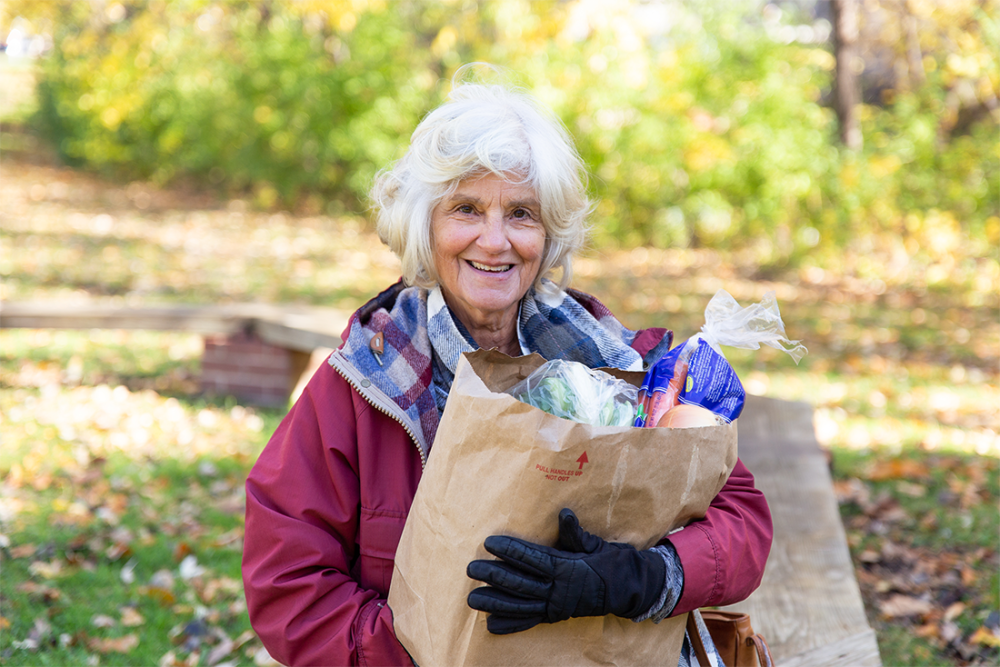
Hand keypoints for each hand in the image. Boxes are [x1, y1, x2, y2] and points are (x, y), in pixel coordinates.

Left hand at [467, 508, 665, 633]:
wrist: (628, 590)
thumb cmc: (609, 562)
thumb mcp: (594, 545)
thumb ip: (575, 533)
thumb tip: (564, 514)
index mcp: (566, 567)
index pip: (532, 558)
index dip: (510, 550)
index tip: (489, 543)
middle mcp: (558, 589)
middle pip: (520, 582)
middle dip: (494, 575)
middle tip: (471, 568)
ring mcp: (556, 606)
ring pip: (520, 605)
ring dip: (495, 603)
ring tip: (473, 599)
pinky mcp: (556, 616)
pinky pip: (530, 621)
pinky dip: (511, 625)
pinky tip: (491, 625)